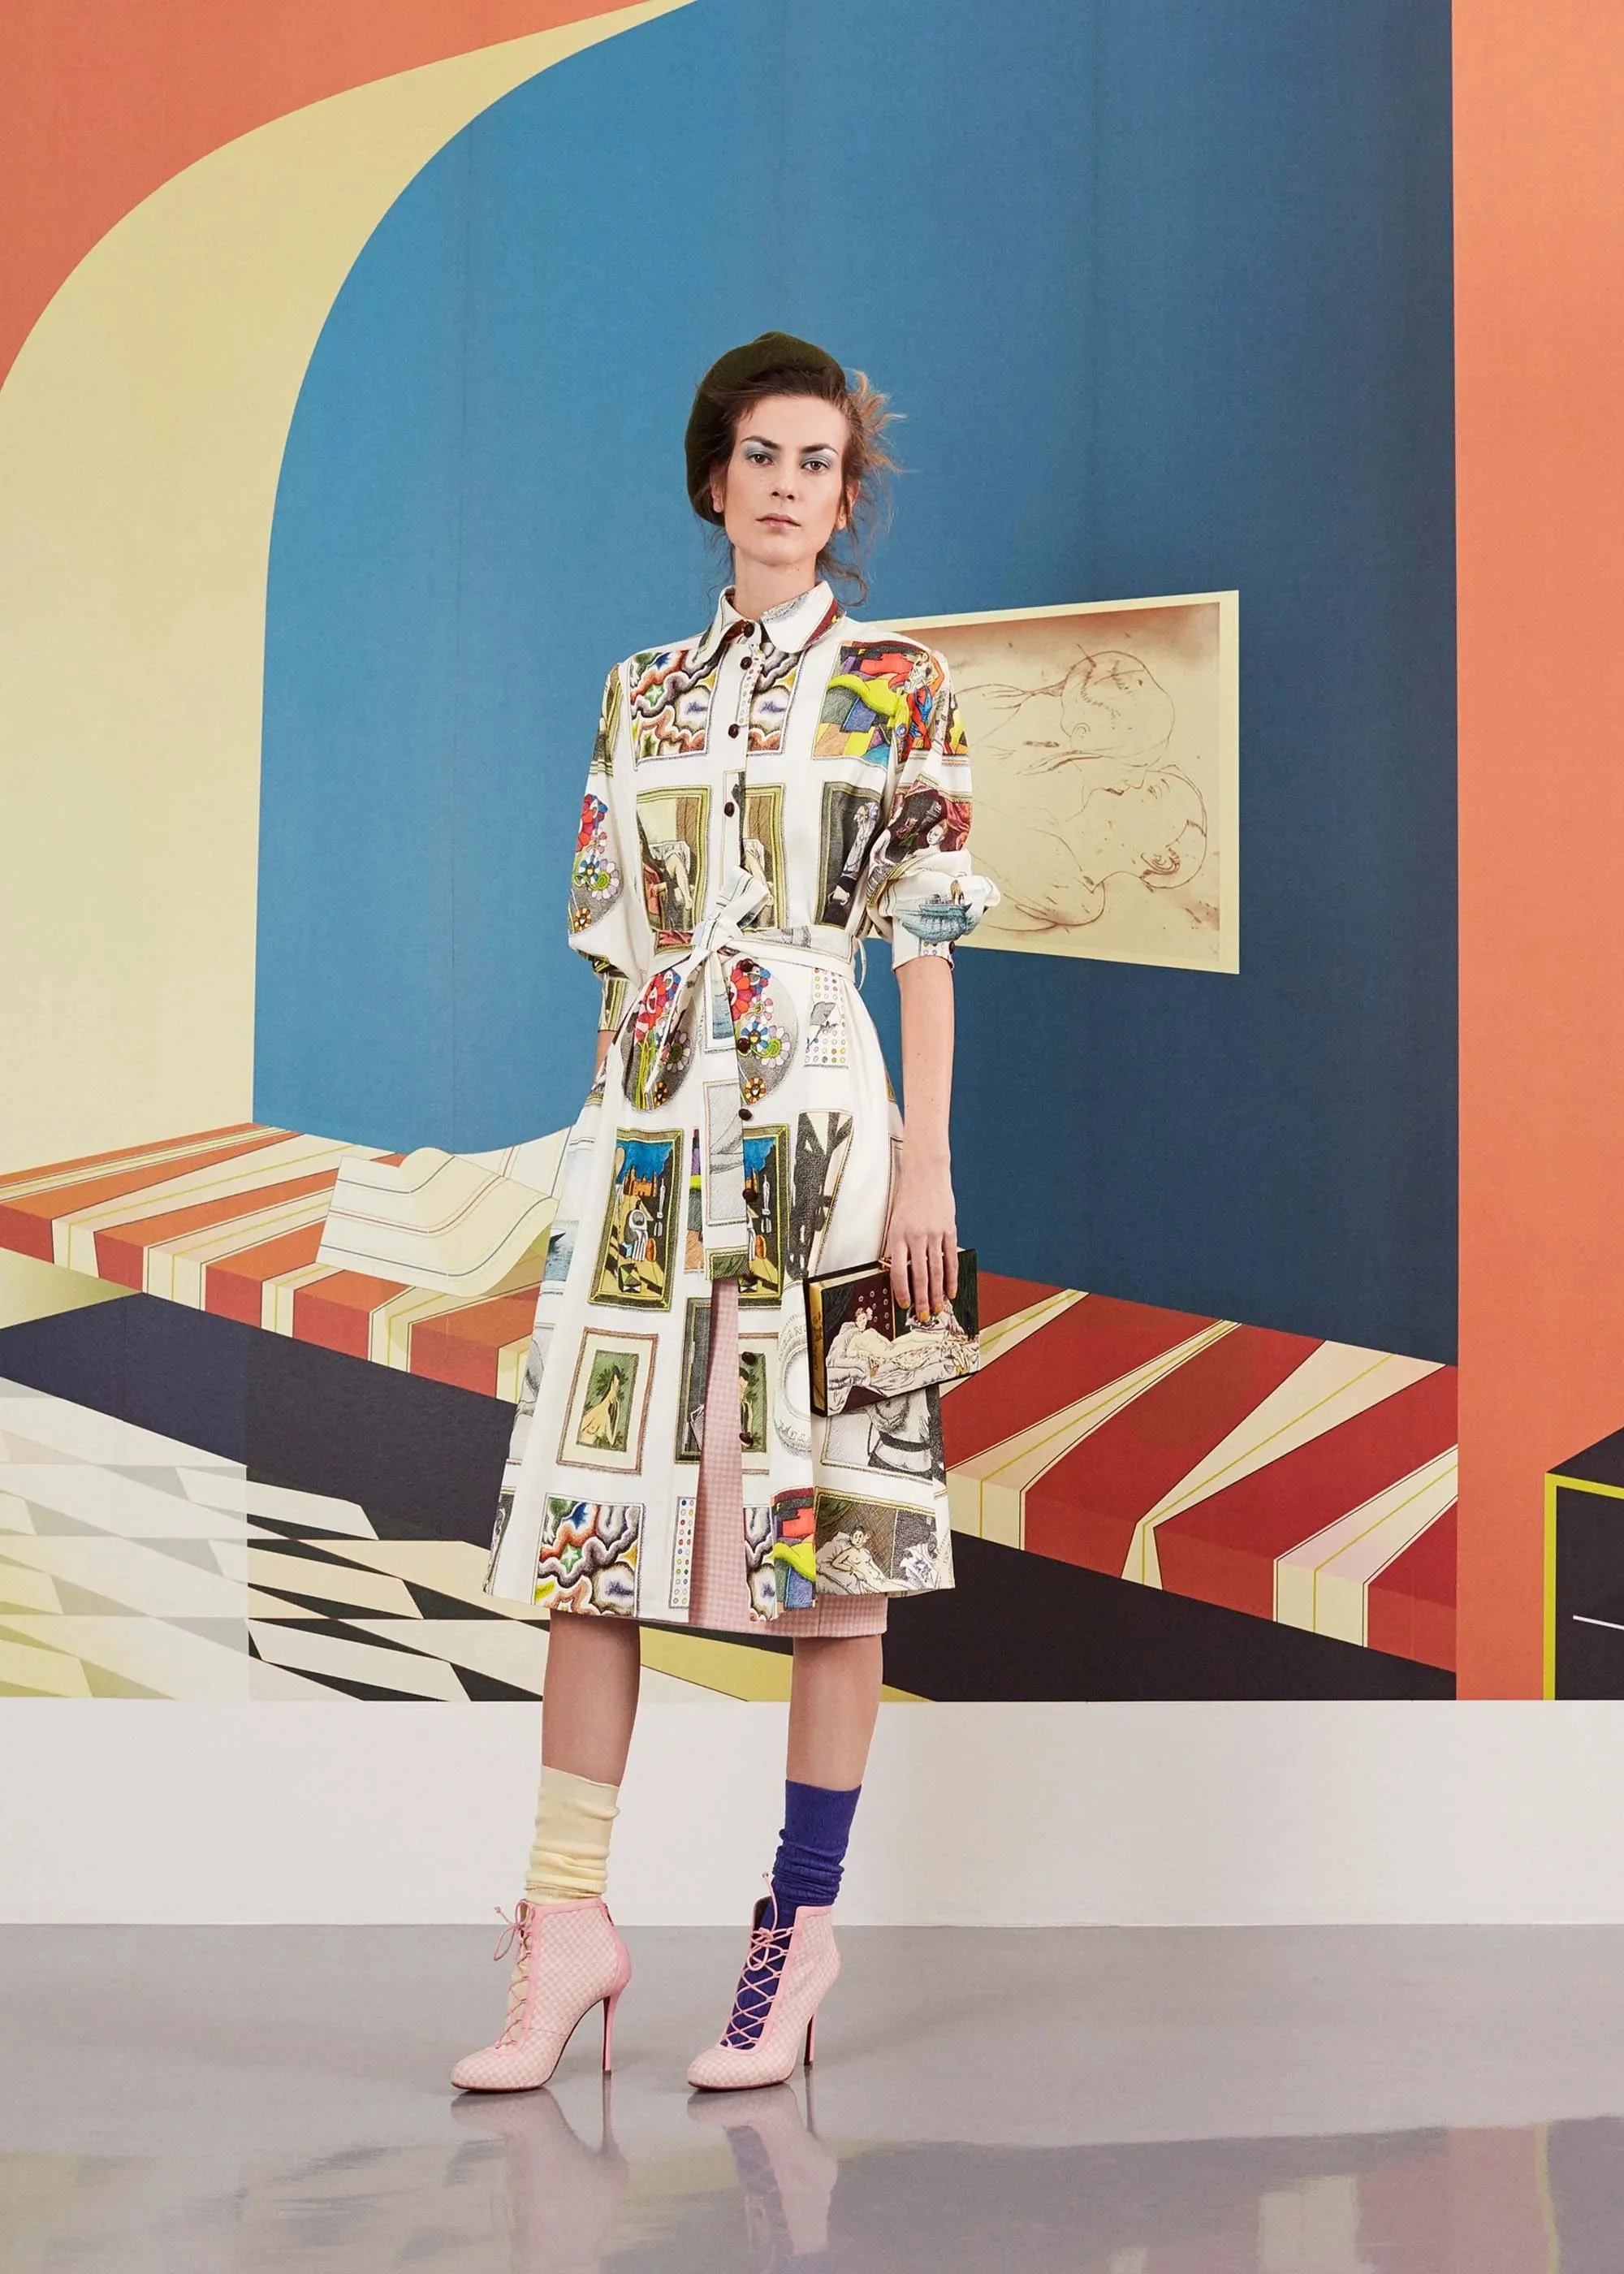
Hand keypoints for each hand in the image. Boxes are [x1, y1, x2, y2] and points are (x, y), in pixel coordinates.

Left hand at [883, 1153, 957, 1322]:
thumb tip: (895, 1272)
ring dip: (937, 1293)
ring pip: (936, 1270)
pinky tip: (951, 1290)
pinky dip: (952, 1276)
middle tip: (924, 1316)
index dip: (902, 1291)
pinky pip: (950, 1258)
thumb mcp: (893, 1221)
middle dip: (922, 1299)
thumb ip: (895, 1246)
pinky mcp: (949, 1230)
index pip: (899, 1271)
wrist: (925, 1173)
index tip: (904, 1305)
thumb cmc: (906, 1197)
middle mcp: (916, 1237)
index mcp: (898, 1236)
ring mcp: (934, 1234)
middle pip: (920, 1275)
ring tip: (938, 1308)